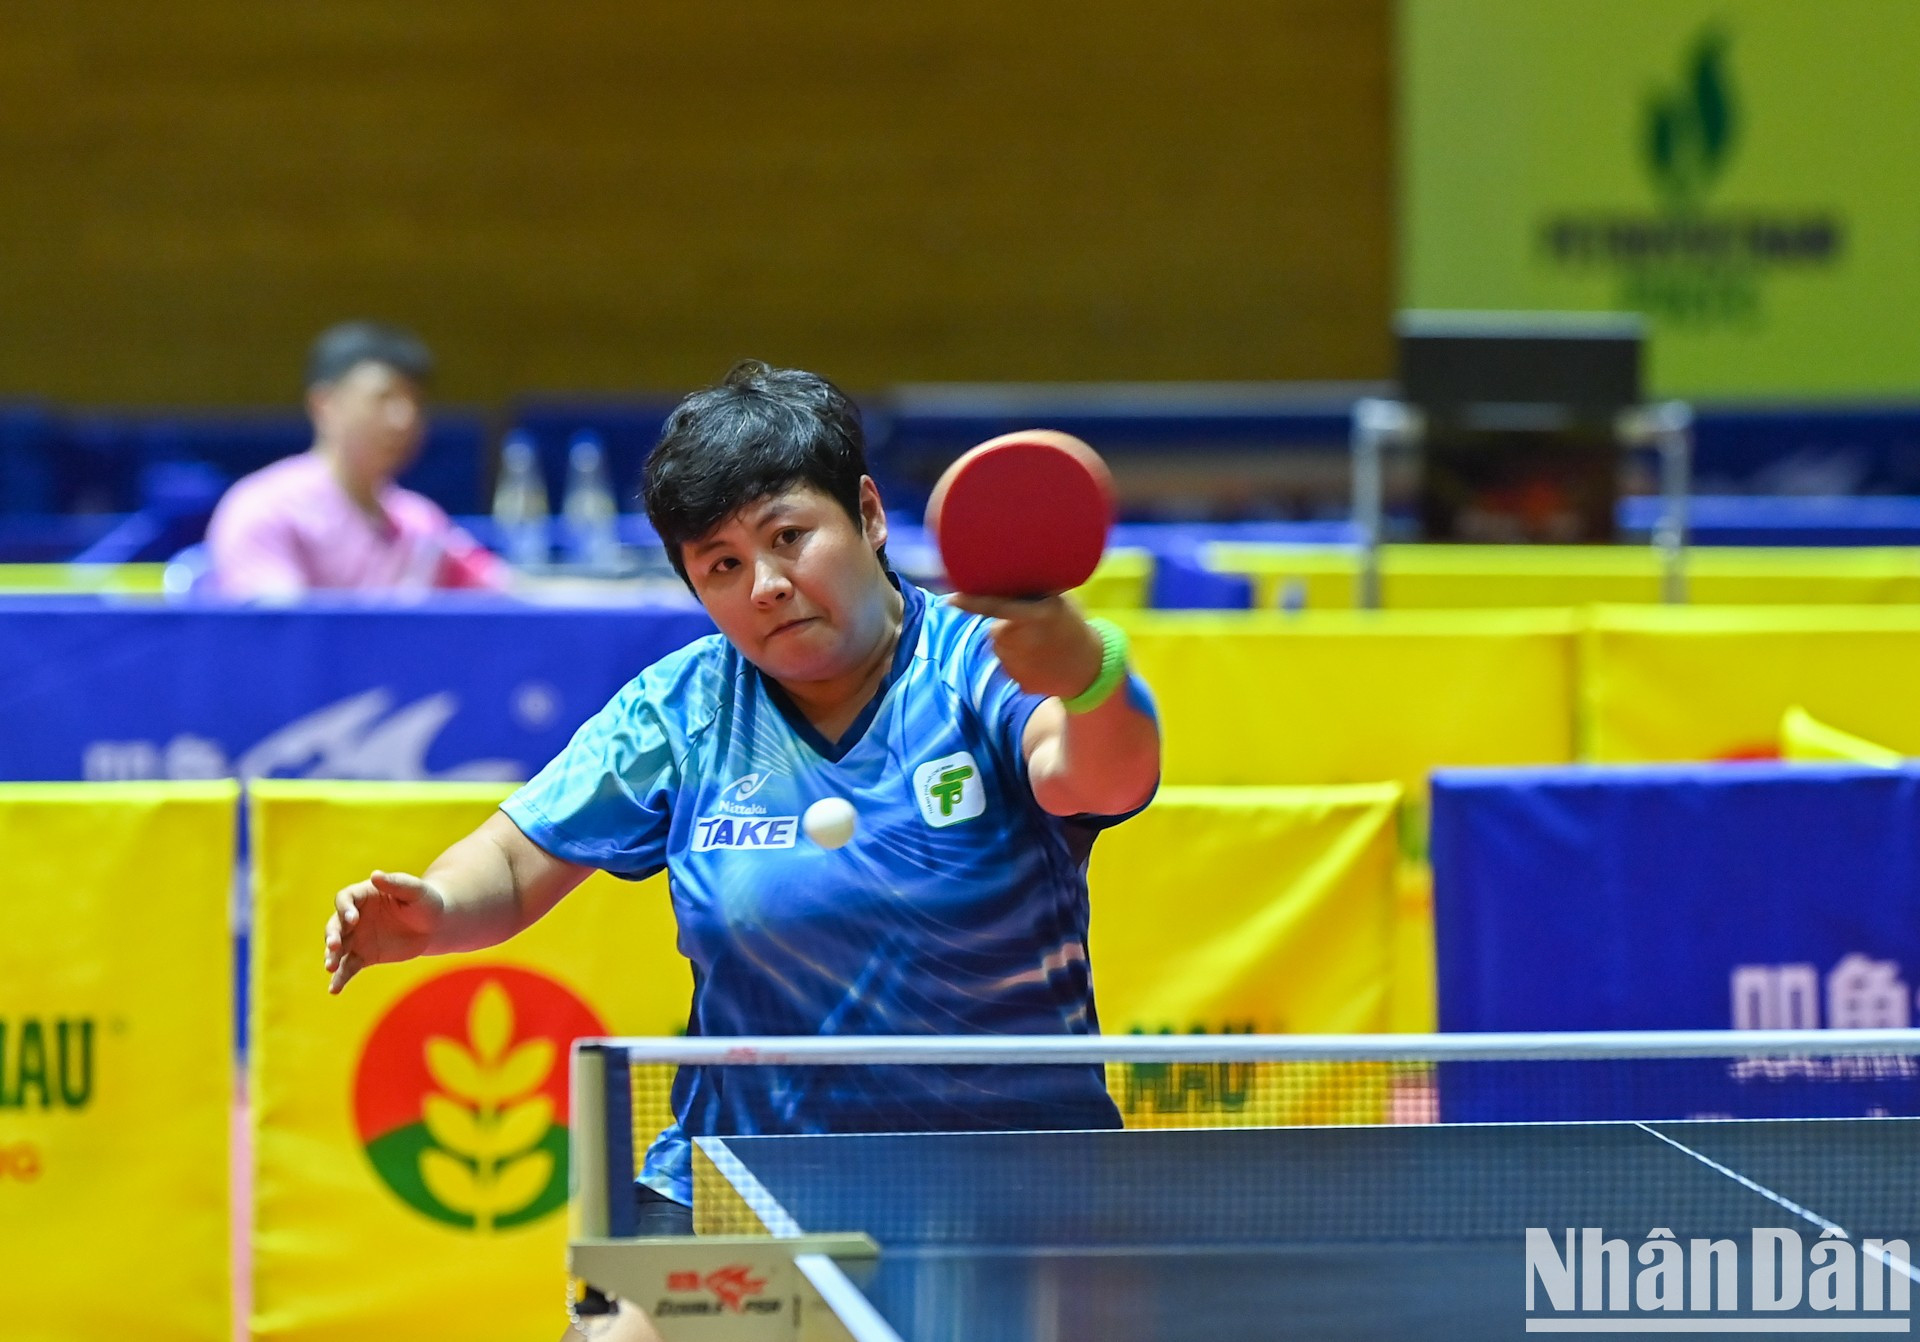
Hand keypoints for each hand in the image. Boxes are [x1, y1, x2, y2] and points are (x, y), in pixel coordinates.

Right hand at [324, 870, 446, 994]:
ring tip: (330, 968)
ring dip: (331, 957)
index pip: (345, 899)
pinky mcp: (364, 956)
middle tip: (334, 946)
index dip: (345, 909)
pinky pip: (348, 968)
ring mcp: (357, 937)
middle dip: (332, 935)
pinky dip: (340, 978)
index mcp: (364, 895)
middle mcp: (354, 916)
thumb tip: (375, 875)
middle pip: (335, 925)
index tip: (353, 919)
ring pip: (338, 948)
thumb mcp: (416, 891)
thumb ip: (396, 883)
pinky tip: (334, 990)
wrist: (434, 925)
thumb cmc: (426, 901)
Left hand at [948, 594, 1102, 700]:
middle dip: (1005, 623)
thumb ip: (1032, 593)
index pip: (996, 607)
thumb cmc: (1072, 626)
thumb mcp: (1059, 602)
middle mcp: (1023, 641)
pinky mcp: (1016, 681)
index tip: (949, 600)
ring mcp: (1018, 664)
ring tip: (1038, 643)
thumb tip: (1003, 575)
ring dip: (1011, 641)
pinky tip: (1037, 660)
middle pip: (996, 627)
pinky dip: (1016, 660)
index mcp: (1036, 616)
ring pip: (1000, 646)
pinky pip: (1006, 663)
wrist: (1088, 669)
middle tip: (1032, 624)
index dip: (970, 603)